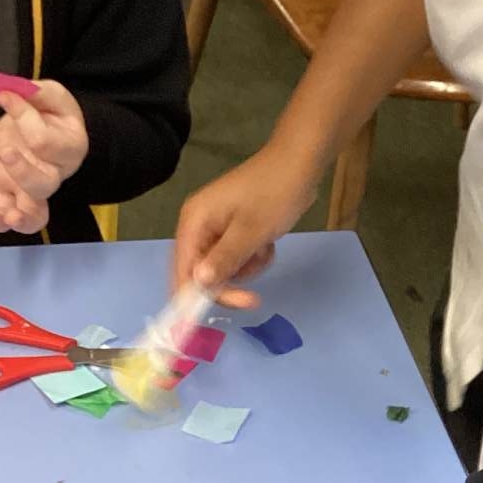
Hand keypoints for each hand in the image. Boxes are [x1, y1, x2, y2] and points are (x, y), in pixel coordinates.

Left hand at [0, 81, 87, 233]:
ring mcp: (30, 189)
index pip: (46, 140)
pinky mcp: (7, 194)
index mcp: (70, 147)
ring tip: (7, 214)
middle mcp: (54, 174)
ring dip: (20, 216)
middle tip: (6, 152)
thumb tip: (9, 92)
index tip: (7, 97)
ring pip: (35, 214)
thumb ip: (35, 91)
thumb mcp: (48, 94)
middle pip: (45, 183)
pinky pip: (7, 215)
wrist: (44, 128)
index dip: (25, 118)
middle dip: (24, 172)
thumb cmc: (50, 112)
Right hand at [172, 145, 318, 309]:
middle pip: (201, 272)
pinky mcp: (236, 229)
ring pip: (223, 268)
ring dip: (245, 269)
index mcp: (194, 222)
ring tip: (263, 252)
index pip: (182, 270)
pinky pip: (238, 256)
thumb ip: (224, 260)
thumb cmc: (274, 194)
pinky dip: (253, 258)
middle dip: (228, 283)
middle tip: (253, 298)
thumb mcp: (250, 232)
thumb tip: (198, 283)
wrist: (300, 165)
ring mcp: (218, 227)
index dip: (193, 297)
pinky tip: (267, 246)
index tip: (211, 318)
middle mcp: (199, 225)